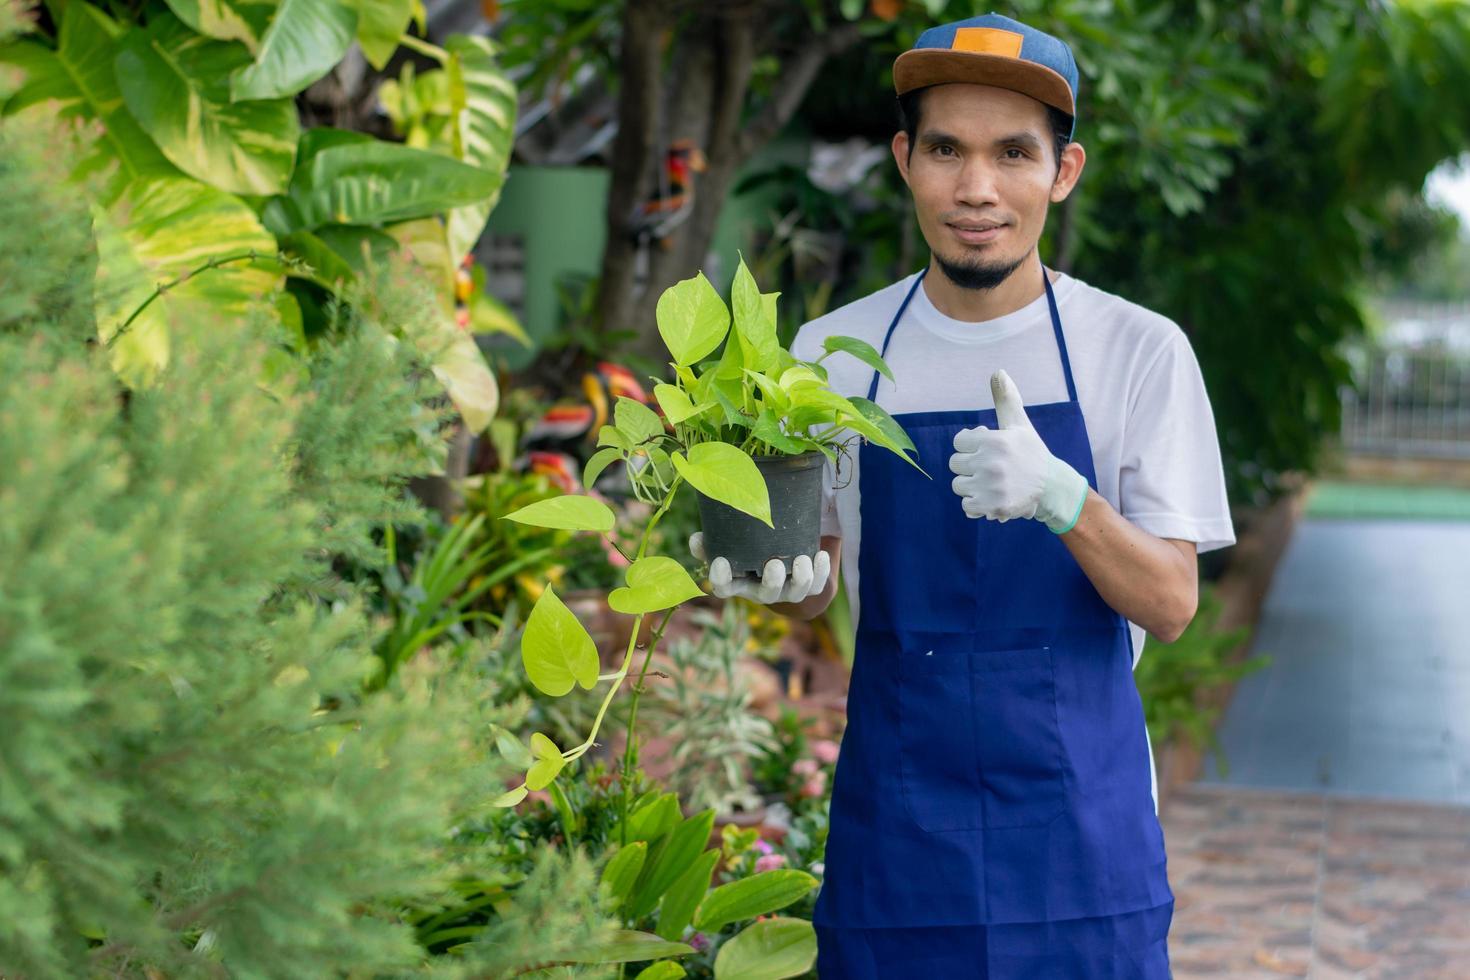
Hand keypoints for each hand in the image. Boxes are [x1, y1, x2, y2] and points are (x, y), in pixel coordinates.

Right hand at [689, 531, 830, 603]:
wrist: (786, 553)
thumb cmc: (750, 546)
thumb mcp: (731, 542)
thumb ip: (712, 539)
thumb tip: (696, 538)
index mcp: (740, 581)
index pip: (724, 588)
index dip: (720, 579)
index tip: (720, 561)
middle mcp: (763, 591)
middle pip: (766, 596)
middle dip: (771, 582)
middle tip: (773, 564)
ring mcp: (788, 591)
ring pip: (796, 594)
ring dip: (801, 578)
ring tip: (802, 559)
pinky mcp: (810, 587)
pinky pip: (818, 585)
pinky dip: (821, 571)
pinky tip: (820, 554)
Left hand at [947, 369, 1088, 532]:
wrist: (1053, 488)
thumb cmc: (1032, 453)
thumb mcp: (1019, 424)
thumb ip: (1006, 399)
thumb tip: (998, 372)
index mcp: (994, 440)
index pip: (959, 442)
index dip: (971, 447)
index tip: (988, 451)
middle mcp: (990, 462)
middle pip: (955, 464)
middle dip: (970, 466)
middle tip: (991, 469)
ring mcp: (991, 486)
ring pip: (958, 485)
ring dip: (972, 487)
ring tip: (992, 484)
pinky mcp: (992, 507)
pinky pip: (966, 506)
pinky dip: (976, 506)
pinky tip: (992, 499)